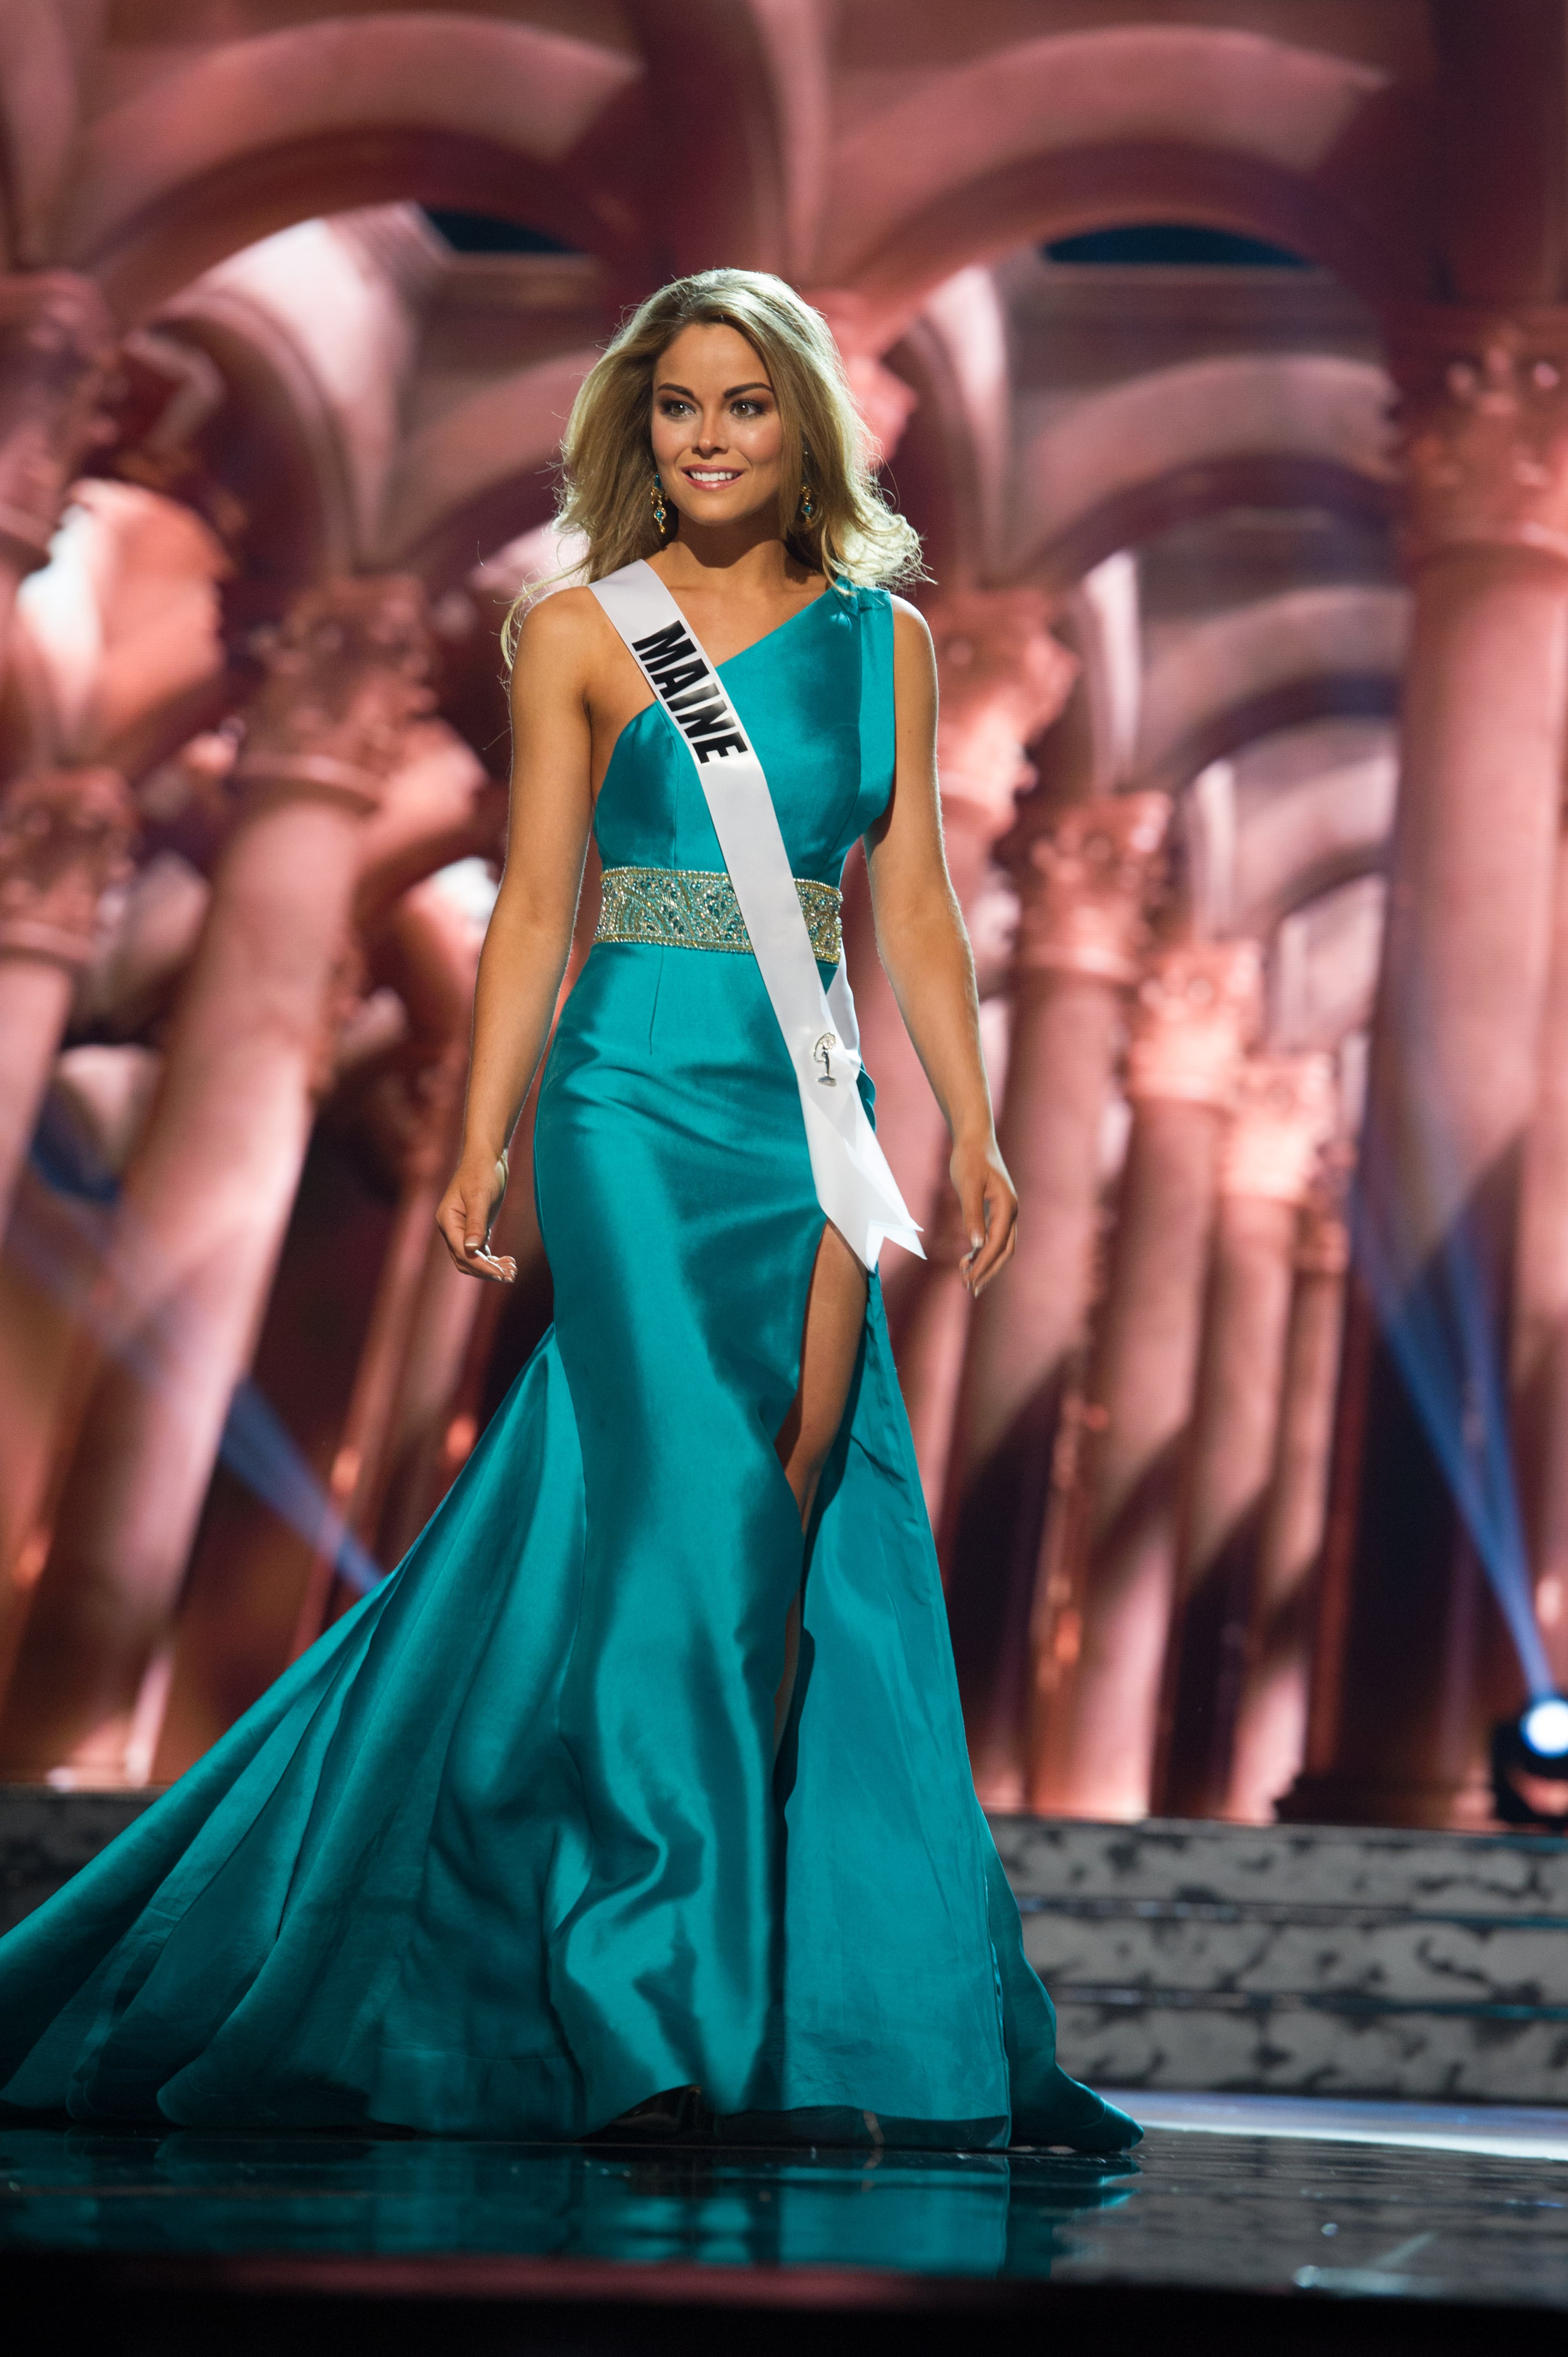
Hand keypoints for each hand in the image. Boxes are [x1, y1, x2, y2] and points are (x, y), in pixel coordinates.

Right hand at [436, 1148, 516, 1282]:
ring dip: (490, 1267)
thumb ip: (476, 1223)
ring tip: (513, 1271)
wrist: (486, 1157)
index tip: (501, 1274)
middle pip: (465, 1261)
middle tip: (510, 1276)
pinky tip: (508, 1261)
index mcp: (447, 1221)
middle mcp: (451, 1228)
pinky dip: (492, 1259)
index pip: (462, 1253)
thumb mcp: (480, 1197)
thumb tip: (472, 1249)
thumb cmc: (481, 1172)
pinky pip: (479, 1251)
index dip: (481, 1266)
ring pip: (472, 1258)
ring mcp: (462, 1229)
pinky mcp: (474, 1227)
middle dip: (486, 1271)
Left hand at [952, 1133, 1016, 1297]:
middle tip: (969, 1289)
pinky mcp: (999, 1210)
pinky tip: (969, 1257)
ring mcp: (1007, 1211)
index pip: (997, 1245)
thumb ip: (972, 1215)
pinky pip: (997, 1237)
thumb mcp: (967, 1185)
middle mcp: (1012, 1211)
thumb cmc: (969, 1159)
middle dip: (988, 1271)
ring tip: (966, 1278)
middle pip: (1005, 1251)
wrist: (975, 1138)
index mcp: (1007, 1207)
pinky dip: (985, 1251)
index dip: (983, 1265)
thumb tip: (977, 1245)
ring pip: (1003, 1246)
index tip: (968, 1281)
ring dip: (987, 1264)